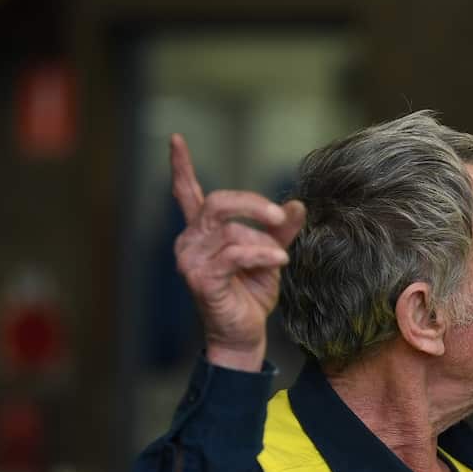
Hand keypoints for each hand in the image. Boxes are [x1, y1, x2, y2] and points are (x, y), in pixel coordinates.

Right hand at [170, 134, 305, 371]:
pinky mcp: (200, 278)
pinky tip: (277, 260)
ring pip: (230, 230)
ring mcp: (190, 260)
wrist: (243, 332)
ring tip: (278, 257)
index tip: (176, 139)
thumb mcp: (270, 253)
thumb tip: (297, 205)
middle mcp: (190, 241)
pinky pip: (234, 253)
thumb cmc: (251, 293)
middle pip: (217, 203)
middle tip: (277, 216)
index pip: (186, 193)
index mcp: (202, 232)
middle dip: (251, 204)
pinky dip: (260, 254)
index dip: (181, 166)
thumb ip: (280, 229)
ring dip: (262, 241)